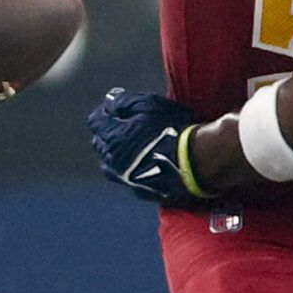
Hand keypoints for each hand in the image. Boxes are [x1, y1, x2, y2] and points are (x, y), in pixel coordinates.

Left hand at [87, 87, 209, 206]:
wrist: (197, 163)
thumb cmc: (174, 129)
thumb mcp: (150, 105)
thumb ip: (126, 101)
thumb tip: (111, 99)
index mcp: (113, 138)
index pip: (95, 122)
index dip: (106, 112)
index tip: (117, 108)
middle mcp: (112, 161)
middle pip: (100, 145)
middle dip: (108, 134)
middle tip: (125, 126)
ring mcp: (125, 179)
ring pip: (110, 166)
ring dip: (116, 155)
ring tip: (132, 147)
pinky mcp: (141, 192)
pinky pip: (128, 179)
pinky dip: (131, 170)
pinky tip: (145, 163)